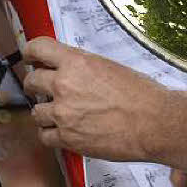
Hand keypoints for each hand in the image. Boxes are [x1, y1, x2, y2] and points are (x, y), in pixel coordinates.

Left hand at [22, 37, 167, 160]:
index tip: (31, 58)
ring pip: (35, 111)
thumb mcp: (112, 68)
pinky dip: (52, 134)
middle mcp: (65, 85)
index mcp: (78, 63)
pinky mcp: (66, 138)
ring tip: (63, 114)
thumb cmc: (143, 95)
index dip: (31, 53)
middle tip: (45, 89)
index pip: (38, 48)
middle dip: (36, 84)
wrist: (155, 122)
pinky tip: (65, 130)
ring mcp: (63, 113)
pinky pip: (44, 136)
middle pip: (31, 81)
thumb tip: (71, 70)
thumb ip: (85, 67)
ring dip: (46, 112)